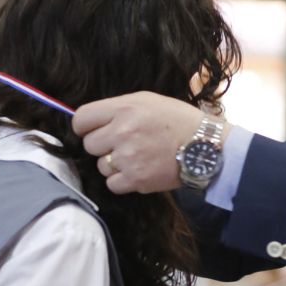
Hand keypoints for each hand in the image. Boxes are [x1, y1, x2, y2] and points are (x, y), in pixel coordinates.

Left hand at [73, 92, 226, 194]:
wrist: (204, 146)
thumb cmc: (178, 120)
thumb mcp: (148, 101)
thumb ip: (119, 108)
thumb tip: (93, 120)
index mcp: (124, 108)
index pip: (81, 119)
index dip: (84, 126)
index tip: (92, 130)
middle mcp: (122, 132)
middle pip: (89, 145)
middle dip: (102, 146)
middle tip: (122, 144)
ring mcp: (128, 157)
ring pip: (101, 166)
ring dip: (114, 164)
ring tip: (136, 158)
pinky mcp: (136, 179)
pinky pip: (112, 184)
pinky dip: (122, 181)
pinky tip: (138, 171)